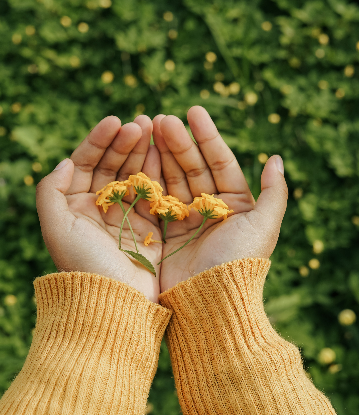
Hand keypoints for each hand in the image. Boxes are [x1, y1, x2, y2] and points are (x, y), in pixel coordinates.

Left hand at [36, 115, 161, 302]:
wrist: (115, 301)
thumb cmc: (83, 264)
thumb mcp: (56, 227)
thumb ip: (50, 190)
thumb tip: (65, 161)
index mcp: (74, 205)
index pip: (85, 163)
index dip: (99, 140)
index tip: (115, 121)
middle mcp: (99, 207)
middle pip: (111, 165)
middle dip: (125, 142)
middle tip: (142, 122)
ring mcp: (125, 215)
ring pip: (133, 174)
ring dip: (142, 151)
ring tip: (155, 128)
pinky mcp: (148, 225)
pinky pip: (153, 191)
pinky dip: (157, 171)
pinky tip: (163, 152)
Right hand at [153, 106, 287, 292]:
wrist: (210, 303)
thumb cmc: (239, 262)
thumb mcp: (263, 226)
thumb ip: (274, 192)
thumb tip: (277, 159)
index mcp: (235, 204)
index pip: (220, 161)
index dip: (208, 136)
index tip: (193, 111)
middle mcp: (210, 209)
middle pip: (193, 167)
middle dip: (179, 142)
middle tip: (162, 118)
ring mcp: (185, 220)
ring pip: (172, 179)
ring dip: (161, 154)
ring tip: (148, 128)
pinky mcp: (164, 233)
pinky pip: (155, 199)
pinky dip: (147, 178)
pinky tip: (138, 156)